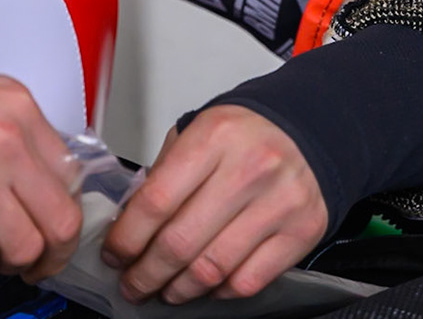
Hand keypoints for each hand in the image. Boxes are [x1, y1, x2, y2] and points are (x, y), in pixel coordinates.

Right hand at [0, 75, 83, 280]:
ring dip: (14, 262)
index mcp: (18, 109)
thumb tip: (39, 174)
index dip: (67, 207)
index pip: (72, 174)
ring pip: (25, 248)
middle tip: (44, 260)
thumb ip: (14, 130)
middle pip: (62, 220)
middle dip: (56, 252)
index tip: (58, 221)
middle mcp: (6, 142)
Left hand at [100, 104, 327, 303]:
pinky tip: (205, 287)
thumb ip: (164, 174)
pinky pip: (249, 280)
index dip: (127, 237)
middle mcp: (249, 169)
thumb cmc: (245, 135)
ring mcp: (279, 203)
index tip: (114, 254)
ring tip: (165, 291)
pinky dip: (220, 292)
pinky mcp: (301, 231)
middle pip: (181, 241)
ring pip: (213, 268)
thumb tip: (128, 223)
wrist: (307, 130)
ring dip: (179, 289)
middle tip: (133, 283)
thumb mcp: (197, 132)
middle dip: (147, 273)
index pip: (156, 200)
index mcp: (214, 138)